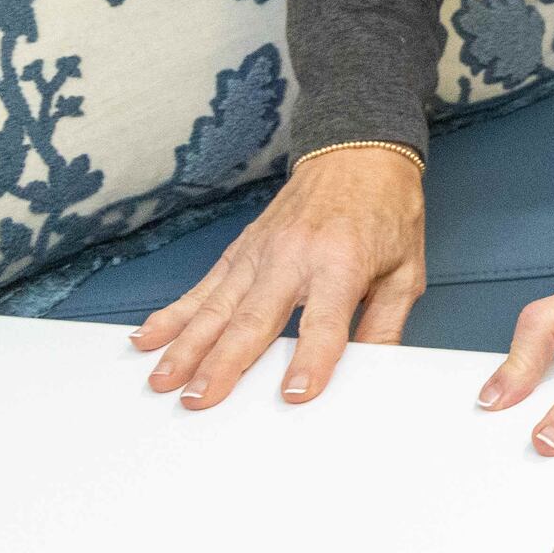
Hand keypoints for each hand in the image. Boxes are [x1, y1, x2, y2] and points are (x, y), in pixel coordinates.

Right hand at [131, 142, 426, 409]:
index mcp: (342, 263)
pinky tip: (148, 337)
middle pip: (254, 317)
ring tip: (164, 379)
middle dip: (224, 362)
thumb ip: (386, 324)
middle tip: (199, 398)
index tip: (296, 394)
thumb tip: (375, 372)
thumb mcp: (405, 270)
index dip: (311, 359)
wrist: (359, 154)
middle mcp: (294, 256)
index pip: (324, 321)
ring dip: (187, 345)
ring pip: (217, 306)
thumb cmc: (386, 211)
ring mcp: (261, 252)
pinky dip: (174, 313)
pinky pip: (204, 286)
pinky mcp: (242, 249)